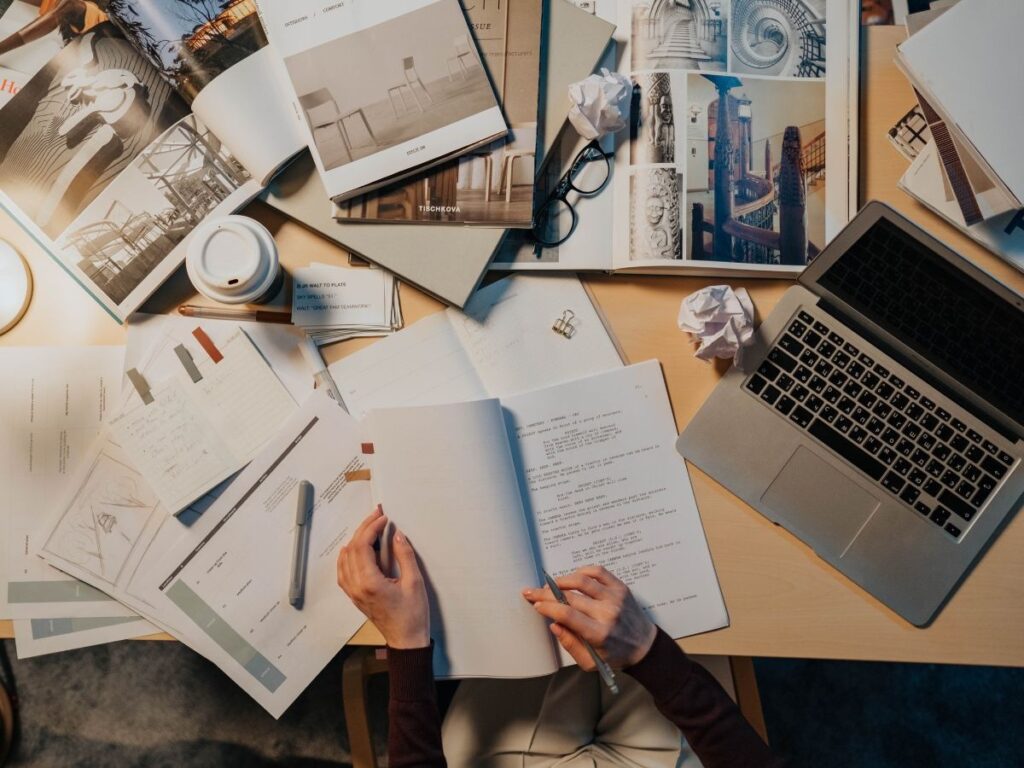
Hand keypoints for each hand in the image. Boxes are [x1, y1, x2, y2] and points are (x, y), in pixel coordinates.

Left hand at [337, 506, 429, 649]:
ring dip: (355, 540)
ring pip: (345, 559)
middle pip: (352, 549)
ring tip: (369, 528)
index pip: (362, 546)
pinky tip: (353, 550)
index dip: (371, 528)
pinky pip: (343, 572)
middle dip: (364, 529)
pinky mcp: (355, 596)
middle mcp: (357, 587)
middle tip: (377, 516)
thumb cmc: (413, 614)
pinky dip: (347, 556)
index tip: (384, 518)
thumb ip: (404, 556)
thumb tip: (397, 535)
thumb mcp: (414, 582)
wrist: (406, 640)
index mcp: (370, 583)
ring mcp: (353, 593)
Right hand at [523, 565, 656, 669]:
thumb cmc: (616, 655)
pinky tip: (572, 578)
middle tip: (533, 593)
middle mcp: (607, 613)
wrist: (645, 646)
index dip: (548, 607)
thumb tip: (554, 624)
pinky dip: (582, 571)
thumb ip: (570, 644)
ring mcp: (615, 598)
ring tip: (550, 586)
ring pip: (582, 580)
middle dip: (546, 593)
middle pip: (570, 596)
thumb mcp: (590, 662)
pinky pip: (598, 571)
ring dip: (561, 580)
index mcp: (599, 634)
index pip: (567, 615)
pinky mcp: (621, 588)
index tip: (536, 605)